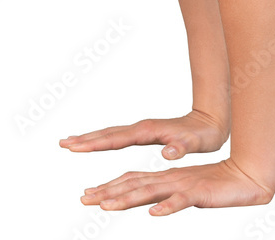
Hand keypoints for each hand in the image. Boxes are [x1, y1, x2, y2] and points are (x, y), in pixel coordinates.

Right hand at [59, 108, 228, 160]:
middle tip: (63, 143)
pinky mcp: (145, 133)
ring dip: (90, 138)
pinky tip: (97, 142)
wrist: (212, 121)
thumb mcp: (196, 143)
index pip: (116, 139)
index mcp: (148, 131)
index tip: (76, 146)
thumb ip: (181, 147)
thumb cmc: (204, 135)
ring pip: (110, 133)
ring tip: (72, 142)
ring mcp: (142, 129)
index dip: (96, 144)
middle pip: (107, 133)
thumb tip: (169, 153)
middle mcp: (141, 128)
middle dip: (85, 139)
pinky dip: (103, 139)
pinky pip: (118, 137)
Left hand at [78, 157, 273, 214]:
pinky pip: (181, 200)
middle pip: (133, 184)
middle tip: (84, 198)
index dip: (109, 186)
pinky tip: (155, 213)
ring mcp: (183, 185)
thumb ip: (165, 193)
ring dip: (127, 199)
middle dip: (107, 191)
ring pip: (150, 191)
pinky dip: (167, 206)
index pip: (131, 180)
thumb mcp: (184, 190)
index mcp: (165, 177)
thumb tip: (146, 203)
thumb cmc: (214, 186)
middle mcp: (169, 178)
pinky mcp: (199, 192)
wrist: (245, 175)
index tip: (87, 193)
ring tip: (107, 206)